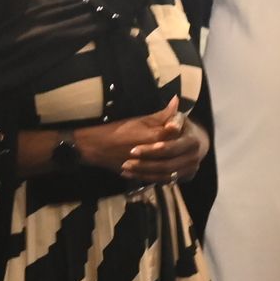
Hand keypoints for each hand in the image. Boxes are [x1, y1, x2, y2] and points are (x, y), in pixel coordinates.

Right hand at [78, 98, 194, 181]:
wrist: (97, 147)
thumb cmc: (118, 130)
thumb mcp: (141, 119)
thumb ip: (161, 114)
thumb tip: (176, 101)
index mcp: (155, 137)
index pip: (178, 135)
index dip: (182, 130)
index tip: (181, 126)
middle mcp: (154, 153)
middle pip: (176, 154)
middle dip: (180, 148)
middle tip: (182, 143)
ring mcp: (148, 166)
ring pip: (169, 169)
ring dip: (175, 164)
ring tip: (178, 158)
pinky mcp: (142, 175)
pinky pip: (159, 179)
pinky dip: (166, 175)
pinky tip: (170, 171)